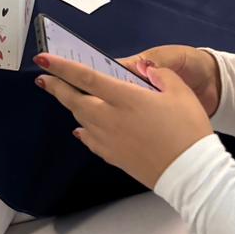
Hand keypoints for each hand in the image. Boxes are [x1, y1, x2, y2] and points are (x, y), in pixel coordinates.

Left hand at [35, 52, 213, 189]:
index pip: (85, 78)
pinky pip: (90, 140)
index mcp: (124, 98)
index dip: (61, 68)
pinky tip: (82, 129)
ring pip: (81, 119)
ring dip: (70, 106)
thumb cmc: (188, 131)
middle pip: (74, 100)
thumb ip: (159, 74)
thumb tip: (145, 69)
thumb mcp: (180, 92)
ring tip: (65, 97)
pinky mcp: (114, 157)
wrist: (191, 174)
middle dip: (56, 86)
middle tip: (43, 78)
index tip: (43, 60)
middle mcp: (110, 118)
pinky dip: (83, 130)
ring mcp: (110, 140)